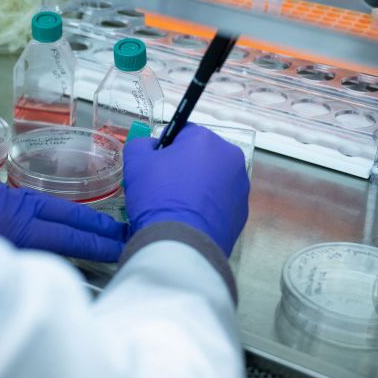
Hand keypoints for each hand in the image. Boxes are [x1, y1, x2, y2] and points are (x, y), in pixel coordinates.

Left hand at [0, 178, 128, 262]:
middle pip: (61, 216)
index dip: (93, 242)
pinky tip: (53, 218)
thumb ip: (7, 268)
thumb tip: (37, 278)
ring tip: (99, 226)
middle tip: (124, 233)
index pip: (64, 236)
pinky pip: (26, 203)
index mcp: (11, 228)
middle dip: (93, 225)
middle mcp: (9, 210)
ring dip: (73, 216)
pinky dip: (47, 210)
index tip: (119, 246)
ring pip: (44, 207)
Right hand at [122, 124, 248, 256]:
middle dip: (184, 167)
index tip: (154, 167)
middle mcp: (230, 158)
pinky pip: (219, 202)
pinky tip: (190, 219)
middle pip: (201, 156)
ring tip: (177, 206)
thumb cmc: (158, 197)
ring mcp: (240, 186)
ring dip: (197, 186)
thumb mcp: (135, 163)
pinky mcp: (242, 212)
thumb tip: (148, 146)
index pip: (182, 133)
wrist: (180, 244)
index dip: (165, 149)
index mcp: (206, 139)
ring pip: (212, 179)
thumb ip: (140, 145)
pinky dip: (206, 207)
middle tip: (163, 187)